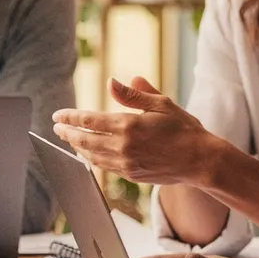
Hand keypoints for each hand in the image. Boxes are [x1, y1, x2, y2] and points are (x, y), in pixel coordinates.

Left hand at [52, 77, 217, 186]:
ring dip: (77, 147)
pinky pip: (105, 167)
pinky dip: (92, 159)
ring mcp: (126, 164)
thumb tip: (112, 82)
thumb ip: (134, 94)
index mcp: (128, 125)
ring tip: (70, 139)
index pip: (88, 121)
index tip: (57, 116)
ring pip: (92, 156)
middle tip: (57, 128)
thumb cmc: (184, 128)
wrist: (201, 160)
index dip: (69, 118)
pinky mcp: (132, 175)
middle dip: (67, 133)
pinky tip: (89, 153)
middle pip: (84, 140)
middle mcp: (123, 147)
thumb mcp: (161, 104)